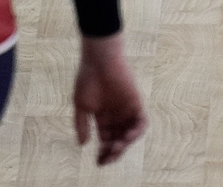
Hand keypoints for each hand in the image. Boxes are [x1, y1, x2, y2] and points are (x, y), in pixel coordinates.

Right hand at [73, 33, 146, 165]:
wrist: (99, 60)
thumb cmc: (87, 79)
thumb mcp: (81, 105)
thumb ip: (81, 124)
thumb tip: (83, 145)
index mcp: (102, 116)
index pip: (106, 139)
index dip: (103, 152)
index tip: (98, 161)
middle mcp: (116, 115)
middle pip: (118, 140)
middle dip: (113, 152)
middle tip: (106, 159)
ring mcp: (127, 109)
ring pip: (129, 134)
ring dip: (124, 145)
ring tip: (116, 148)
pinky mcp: (137, 103)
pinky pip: (142, 123)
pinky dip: (137, 132)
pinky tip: (126, 137)